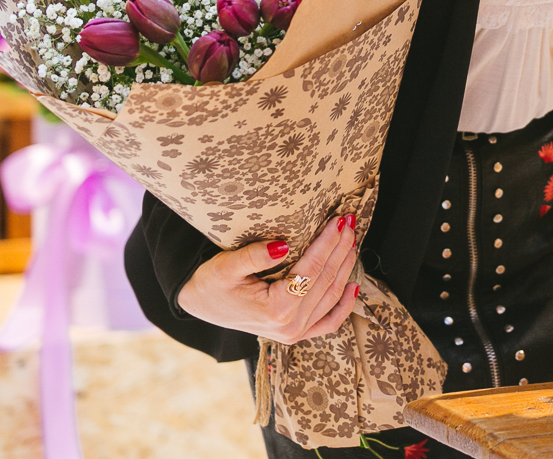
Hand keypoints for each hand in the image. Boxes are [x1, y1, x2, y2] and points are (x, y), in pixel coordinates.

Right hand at [179, 214, 359, 344]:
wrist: (199, 304)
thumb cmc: (210, 283)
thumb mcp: (225, 266)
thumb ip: (254, 255)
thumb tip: (284, 245)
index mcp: (276, 309)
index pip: (313, 269)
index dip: (329, 242)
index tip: (339, 219)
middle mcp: (290, 326)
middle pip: (327, 280)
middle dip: (341, 248)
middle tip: (350, 221)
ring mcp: (294, 333)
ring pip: (332, 296)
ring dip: (346, 266)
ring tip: (352, 239)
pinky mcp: (295, 333)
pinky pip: (328, 322)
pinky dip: (344, 305)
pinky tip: (353, 285)